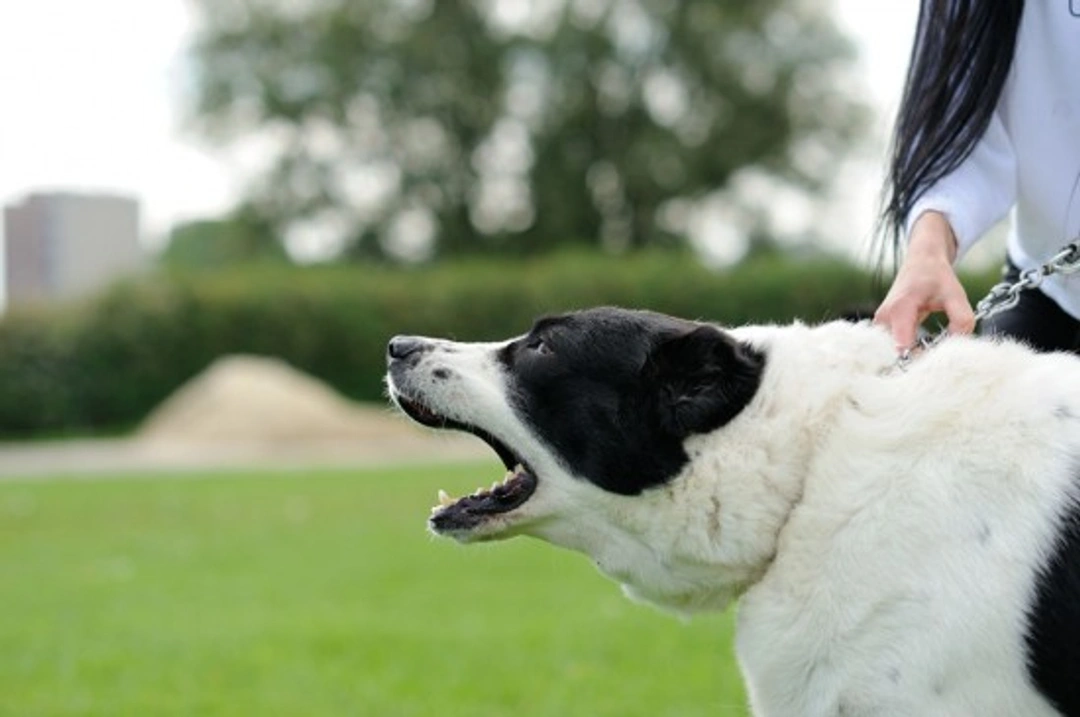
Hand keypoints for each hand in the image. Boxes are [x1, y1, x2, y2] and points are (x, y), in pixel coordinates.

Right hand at [874, 211, 974, 350]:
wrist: (921, 262)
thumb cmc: (936, 276)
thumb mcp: (956, 295)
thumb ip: (962, 321)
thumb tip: (956, 347)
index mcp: (900, 309)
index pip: (903, 348)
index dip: (921, 361)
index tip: (939, 364)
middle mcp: (884, 318)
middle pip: (896, 354)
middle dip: (918, 361)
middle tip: (940, 360)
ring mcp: (880, 324)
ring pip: (893, 353)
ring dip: (913, 356)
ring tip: (932, 352)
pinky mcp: (882, 327)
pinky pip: (893, 347)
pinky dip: (909, 351)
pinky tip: (924, 347)